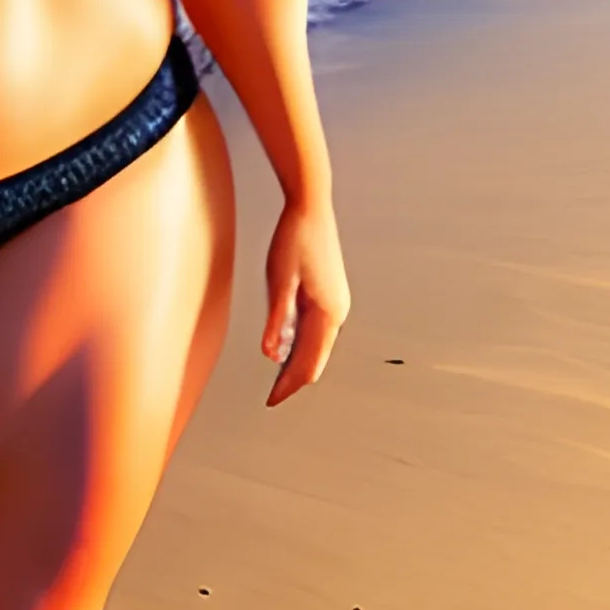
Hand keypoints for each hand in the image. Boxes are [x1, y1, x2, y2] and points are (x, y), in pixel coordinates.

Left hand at [261, 200, 349, 406]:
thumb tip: (272, 354)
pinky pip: (319, 331)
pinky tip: (288, 347)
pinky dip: (304, 346)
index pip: (308, 363)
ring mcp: (337, 304)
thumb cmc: (295, 238)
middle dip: (294, 380)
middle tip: (272, 397)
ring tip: (277, 379)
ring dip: (299, 363)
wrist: (311, 207)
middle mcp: (337, 312)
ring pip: (319, 346)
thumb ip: (277, 318)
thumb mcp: (279, 279)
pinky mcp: (331, 295)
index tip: (271, 402)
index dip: (289, 386)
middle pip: (316, 359)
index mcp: (327, 313)